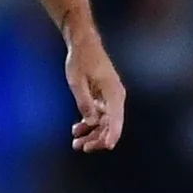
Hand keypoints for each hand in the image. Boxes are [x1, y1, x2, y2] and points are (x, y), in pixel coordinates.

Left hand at [66, 29, 126, 151]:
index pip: (116, 118)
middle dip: (98, 138)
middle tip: (82, 147)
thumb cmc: (81, 60)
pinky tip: (77, 129)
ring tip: (76, 143)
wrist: (83, 44)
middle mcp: (115, 97)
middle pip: (111, 124)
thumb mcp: (77, 81)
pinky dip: (90, 124)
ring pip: (104, 123)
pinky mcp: (103, 98)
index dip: (112, 134)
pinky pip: (99, 116)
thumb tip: (92, 122)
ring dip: (92, 134)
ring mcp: (110, 98)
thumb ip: (85, 102)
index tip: (108, 146)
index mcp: (114, 92)